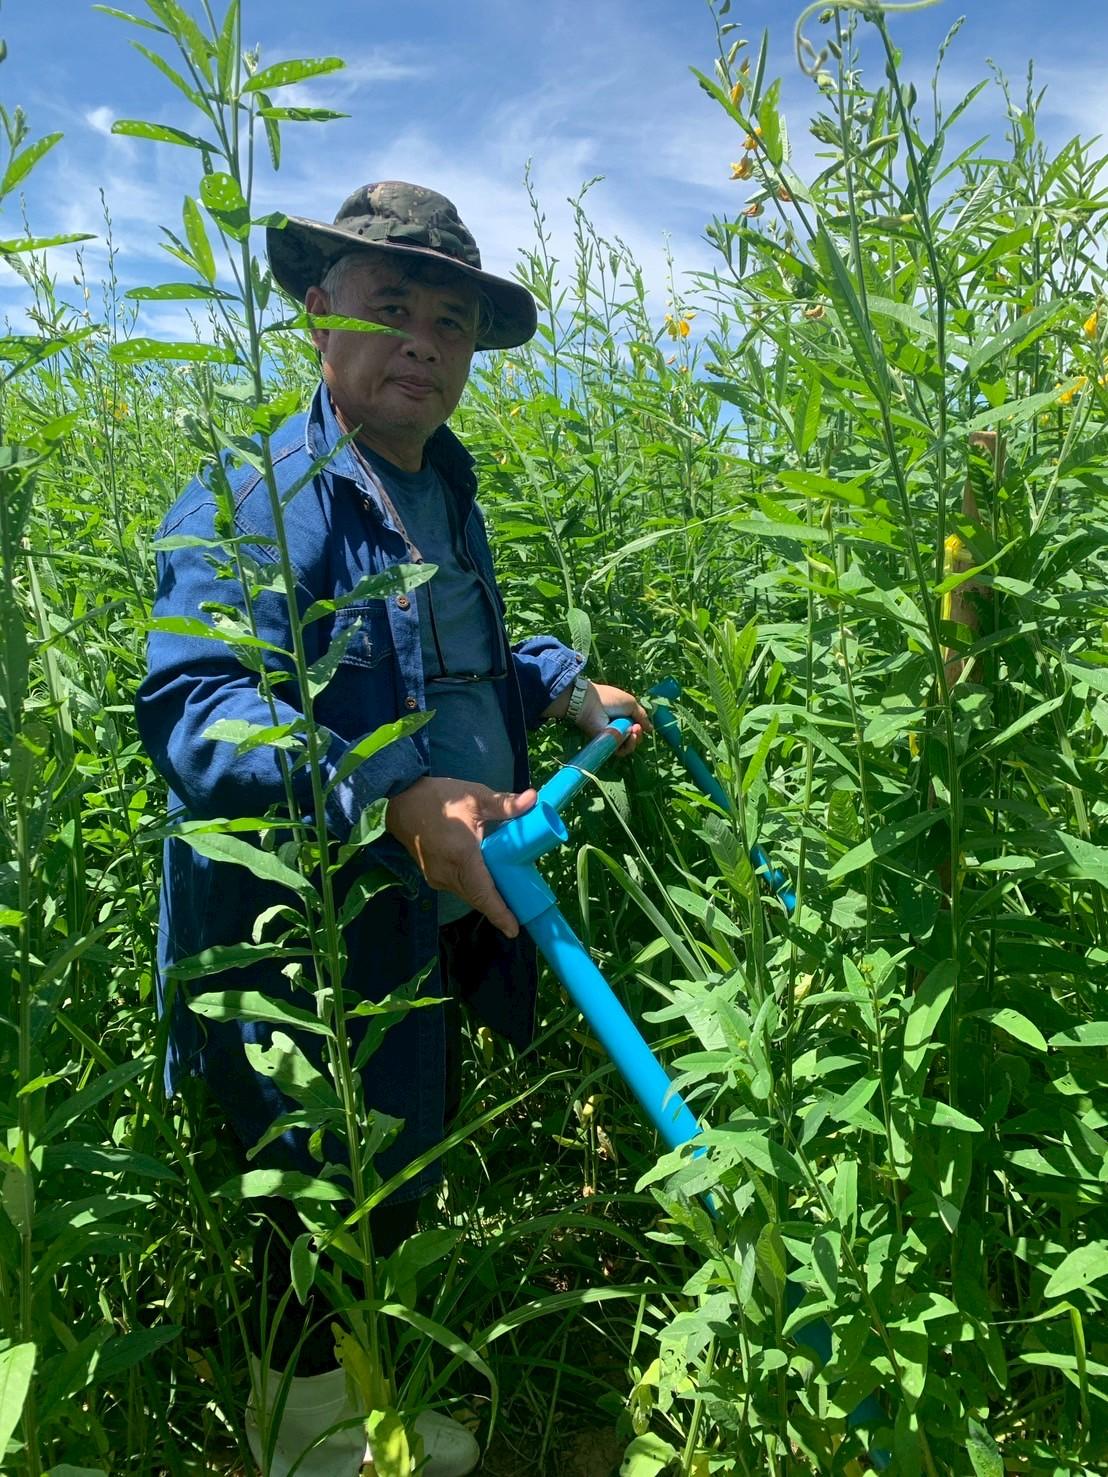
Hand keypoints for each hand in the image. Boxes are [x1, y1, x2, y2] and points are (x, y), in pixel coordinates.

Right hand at [385, 777, 536, 937]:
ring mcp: (436, 877)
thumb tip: (533, 798)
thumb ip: (505, 803)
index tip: (513, 930)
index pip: (484, 893)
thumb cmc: (438, 798)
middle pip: (478, 898)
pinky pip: (457, 887)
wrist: (400, 801)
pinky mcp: (431, 875)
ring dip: (486, 896)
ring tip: (509, 891)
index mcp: (462, 856)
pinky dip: (473, 887)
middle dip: (499, 906)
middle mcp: (448, 874)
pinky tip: (486, 878)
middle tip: (522, 907)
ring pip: (467, 894)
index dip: (499, 913)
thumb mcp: (475, 796)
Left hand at [543, 679, 651, 756]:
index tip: (641, 723)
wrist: (591, 704)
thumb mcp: (631, 704)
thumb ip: (642, 716)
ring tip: (634, 732)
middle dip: (639, 734)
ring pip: (629, 746)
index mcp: (623, 716)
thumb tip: (650, 729)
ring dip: (635, 740)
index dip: (641, 726)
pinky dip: (628, 746)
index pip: (636, 727)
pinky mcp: (606, 744)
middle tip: (636, 727)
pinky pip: (621, 751)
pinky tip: (630, 737)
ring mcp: (612, 737)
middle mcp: (618, 728)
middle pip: (634, 738)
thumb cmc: (610, 699)